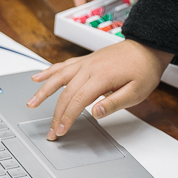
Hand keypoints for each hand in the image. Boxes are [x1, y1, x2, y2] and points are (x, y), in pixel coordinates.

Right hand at [26, 40, 173, 140]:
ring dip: (43, 91)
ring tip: (31, 104)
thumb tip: (95, 112)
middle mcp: (89, 68)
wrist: (147, 47)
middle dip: (55, 114)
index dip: (67, 117)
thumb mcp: (137, 92)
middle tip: (51, 131)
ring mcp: (85, 62)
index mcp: (101, 77)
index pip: (77, 100)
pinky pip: (62, 66)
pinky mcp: (85, 60)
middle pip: (65, 93)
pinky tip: (38, 77)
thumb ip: (115, 103)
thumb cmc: (144, 70)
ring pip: (58, 77)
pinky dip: (48, 72)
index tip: (61, 130)